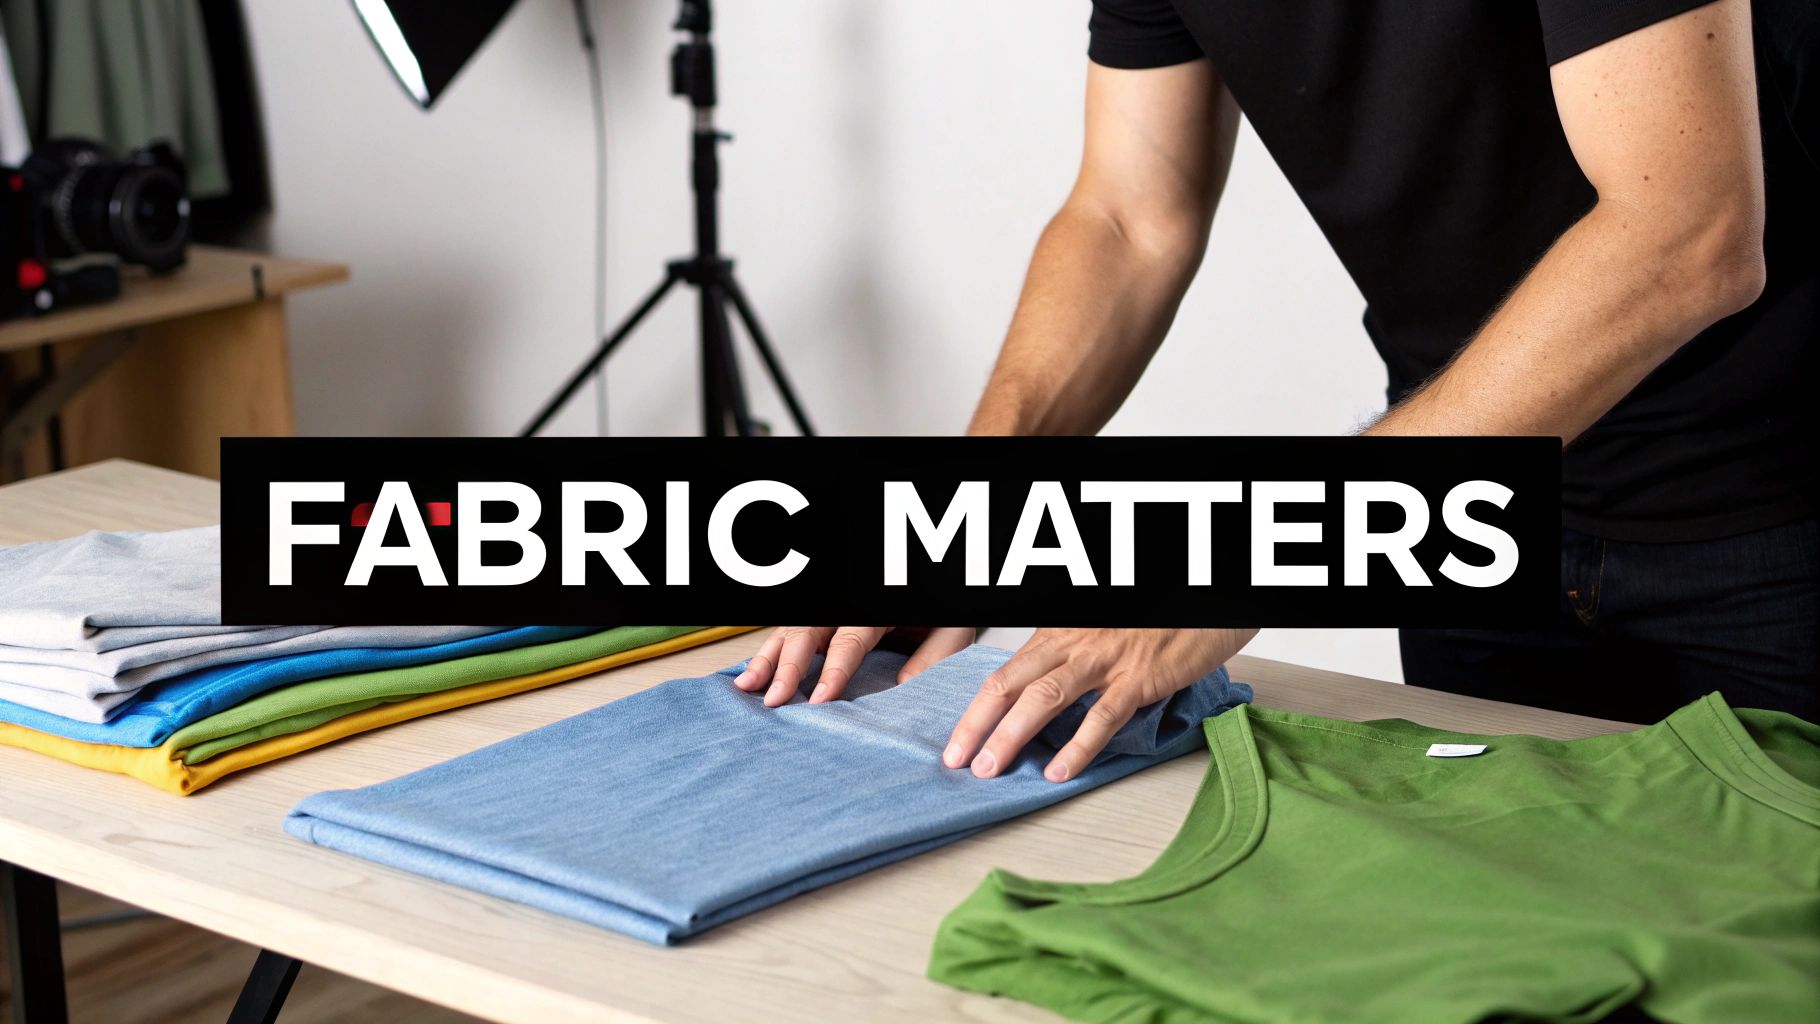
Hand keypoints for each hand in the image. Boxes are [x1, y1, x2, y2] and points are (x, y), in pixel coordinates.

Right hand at [734, 626, 978, 706]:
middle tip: (774, 700)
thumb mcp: (951, 629)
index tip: (818, 700)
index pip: (850, 640)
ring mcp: (832, 608)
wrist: (934, 582)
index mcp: (880, 607)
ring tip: (747, 686)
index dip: (833, 671)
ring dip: (767, 658)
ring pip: (790, 629)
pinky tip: (752, 673)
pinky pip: (789, 629)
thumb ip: (932, 656)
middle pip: (809, 632)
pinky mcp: (822, 616)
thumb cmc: (942, 611)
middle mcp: (848, 605)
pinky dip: (768, 652)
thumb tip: (904, 686)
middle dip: (787, 667)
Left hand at [944, 627, 1255, 782]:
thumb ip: (1069, 666)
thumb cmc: (1152, 622)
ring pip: (1044, 698)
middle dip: (977, 726)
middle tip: (958, 763)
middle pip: (1010, 685)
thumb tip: (1039, 708)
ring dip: (1012, 735)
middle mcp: (1073, 644)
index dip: (975, 711)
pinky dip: (1078, 745)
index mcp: (1059, 636)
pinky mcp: (1139, 678)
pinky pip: (1102, 715)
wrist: (1201, 603)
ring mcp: (1105, 661)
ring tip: (992, 770)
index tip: (957, 744)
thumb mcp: (1099, 636)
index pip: (1003, 675)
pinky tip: (1061, 770)